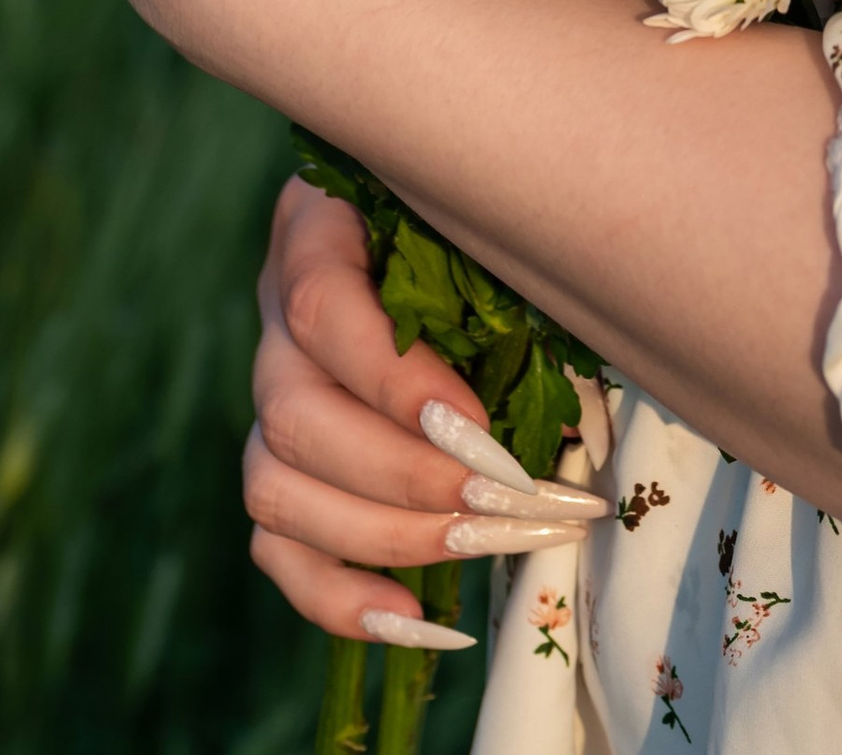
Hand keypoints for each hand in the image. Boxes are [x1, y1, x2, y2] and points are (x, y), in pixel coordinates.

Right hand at [246, 179, 611, 640]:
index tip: (481, 427)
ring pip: (276, 490)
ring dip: (388, 536)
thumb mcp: (488, 225)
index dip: (393, 379)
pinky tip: (419, 616)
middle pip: (294, 417)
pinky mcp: (278, 473)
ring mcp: (266, 403)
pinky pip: (277, 551)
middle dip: (411, 476)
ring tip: (489, 545)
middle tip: (512, 497)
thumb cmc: (483, 228)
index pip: (320, 305)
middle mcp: (276, 323)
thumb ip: (508, 279)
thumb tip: (575, 402)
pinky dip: (341, 598)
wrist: (436, 240)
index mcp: (318, 231)